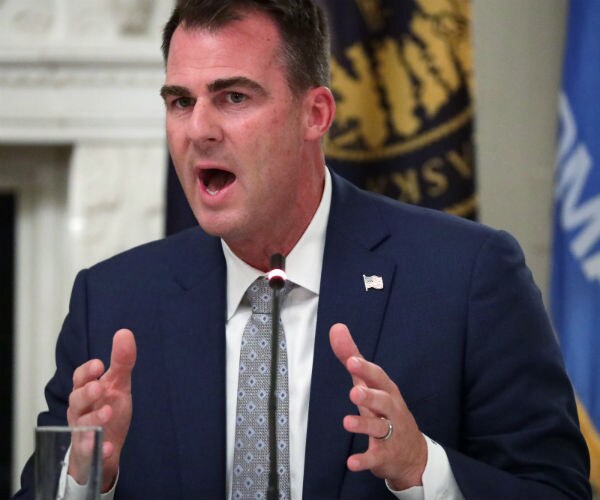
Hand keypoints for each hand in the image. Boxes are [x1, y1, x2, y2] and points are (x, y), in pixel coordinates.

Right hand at [66, 329, 136, 491]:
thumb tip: (124, 332)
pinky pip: (91, 451)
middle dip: (86, 393)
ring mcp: (83, 432)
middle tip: (99, 388)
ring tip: (108, 413)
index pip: (80, 378)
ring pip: (82, 425)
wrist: (104, 447)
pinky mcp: (89, 452)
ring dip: (94, 419)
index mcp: (86, 391)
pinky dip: (99, 449)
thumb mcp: (118, 385)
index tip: (99, 364)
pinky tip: (108, 447)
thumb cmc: (108, 409)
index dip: (87, 371)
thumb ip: (122, 362)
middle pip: (77, 400)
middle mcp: (80, 411)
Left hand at [329, 323, 426, 489]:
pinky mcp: (385, 456)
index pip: (378, 378)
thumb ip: (352, 357)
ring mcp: (390, 434)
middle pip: (384, 401)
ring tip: (347, 422)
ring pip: (380, 428)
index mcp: (387, 391)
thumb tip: (336, 328)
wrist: (413, 454)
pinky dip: (364, 461)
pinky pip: (375, 458)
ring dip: (364, 424)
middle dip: (370, 396)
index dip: (366, 369)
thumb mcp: (369, 384)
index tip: (351, 360)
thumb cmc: (386, 411)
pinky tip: (350, 463)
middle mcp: (392, 411)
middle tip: (354, 391)